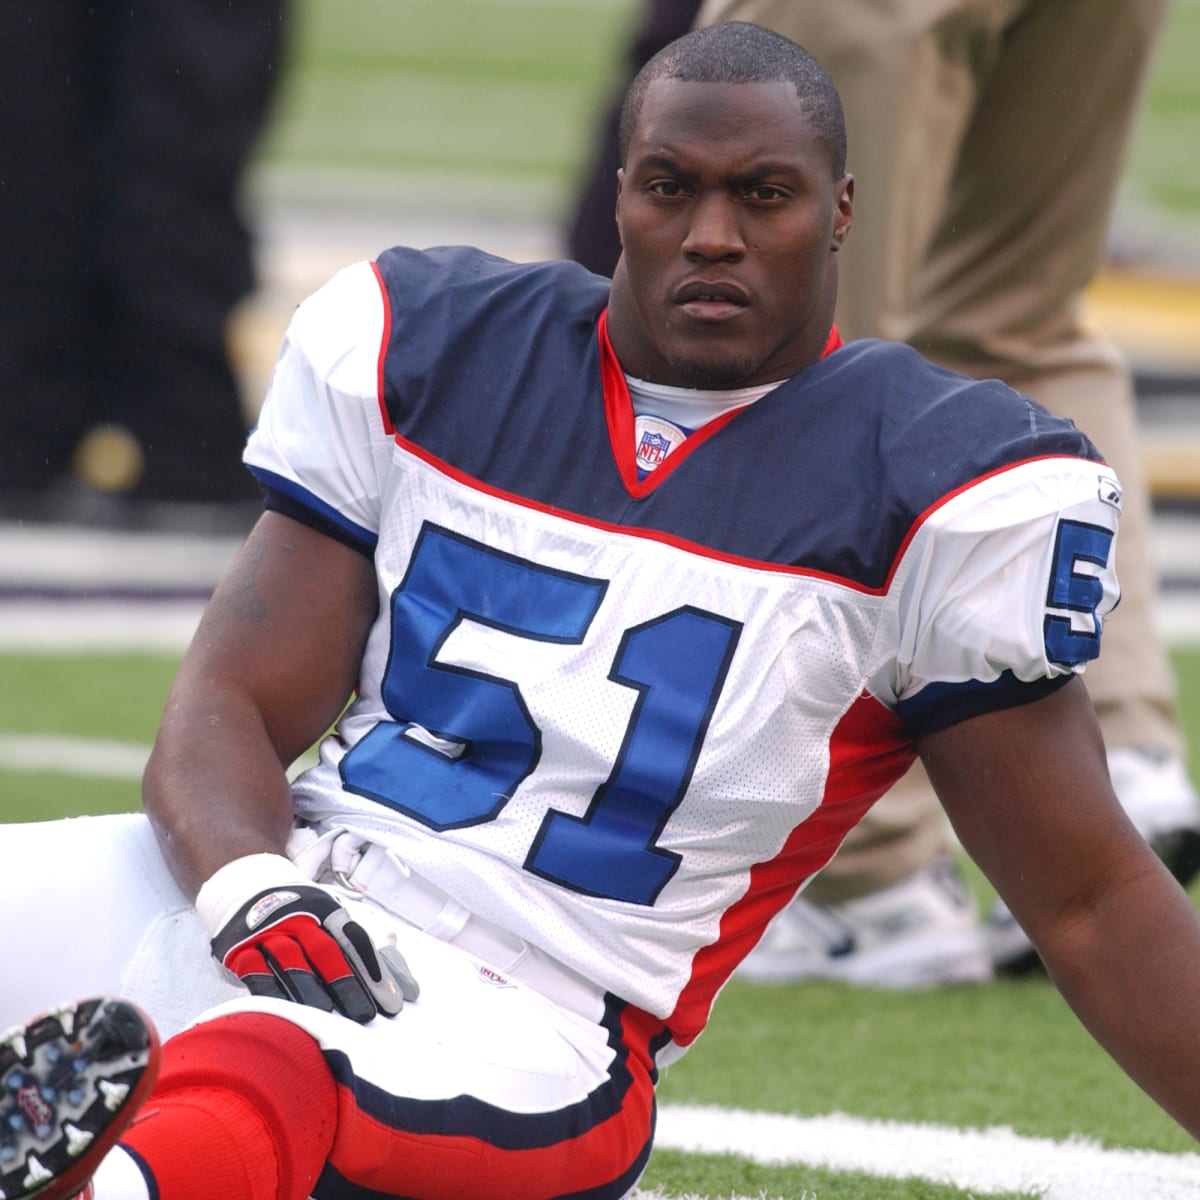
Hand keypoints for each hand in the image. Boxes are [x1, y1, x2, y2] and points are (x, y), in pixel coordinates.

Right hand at [198, 854, 418, 1022]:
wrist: (244, 886)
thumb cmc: (302, 916)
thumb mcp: (334, 922)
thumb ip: (370, 954)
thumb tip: (409, 988)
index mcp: (328, 909)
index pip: (356, 940)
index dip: (374, 971)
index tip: (391, 1003)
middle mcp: (300, 917)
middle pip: (327, 951)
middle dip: (347, 984)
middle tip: (364, 1016)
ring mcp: (269, 931)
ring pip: (292, 960)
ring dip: (310, 988)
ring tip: (326, 1015)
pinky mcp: (241, 949)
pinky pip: (257, 970)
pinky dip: (270, 990)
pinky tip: (285, 1010)